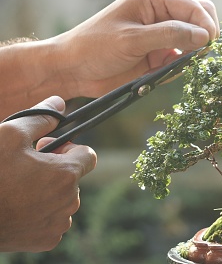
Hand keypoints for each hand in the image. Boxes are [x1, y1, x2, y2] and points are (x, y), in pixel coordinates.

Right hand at [0, 96, 96, 251]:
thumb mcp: (10, 135)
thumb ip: (40, 118)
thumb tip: (60, 103)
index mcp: (66, 175)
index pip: (88, 156)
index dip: (70, 148)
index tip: (49, 148)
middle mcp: (69, 201)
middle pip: (72, 178)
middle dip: (55, 169)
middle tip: (27, 166)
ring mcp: (58, 223)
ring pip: (63, 200)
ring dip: (48, 191)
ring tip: (19, 187)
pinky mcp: (46, 240)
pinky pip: (52, 221)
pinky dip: (41, 213)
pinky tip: (18, 206)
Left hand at [53, 0, 219, 97]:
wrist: (73, 70)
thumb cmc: (95, 47)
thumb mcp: (133, 39)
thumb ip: (170, 35)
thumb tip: (204, 37)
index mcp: (152, 1)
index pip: (192, 7)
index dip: (206, 24)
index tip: (209, 44)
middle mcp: (159, 16)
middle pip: (198, 20)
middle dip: (205, 36)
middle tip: (201, 55)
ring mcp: (160, 36)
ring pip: (193, 42)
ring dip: (192, 55)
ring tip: (178, 66)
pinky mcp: (158, 56)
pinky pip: (180, 61)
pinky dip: (179, 69)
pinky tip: (162, 74)